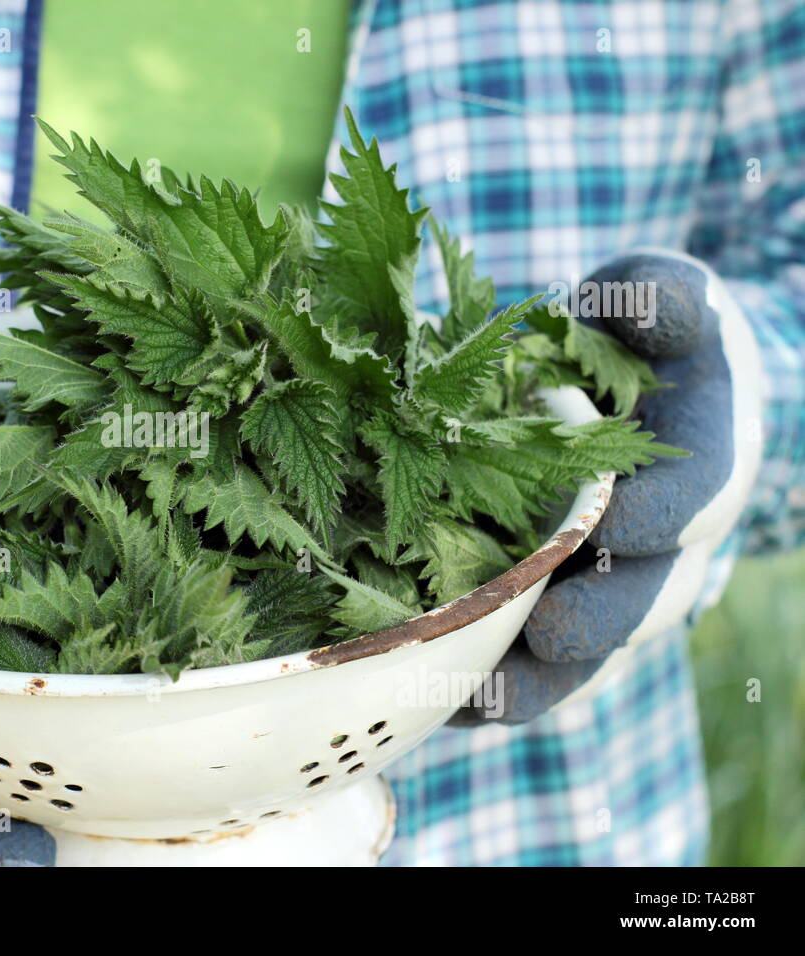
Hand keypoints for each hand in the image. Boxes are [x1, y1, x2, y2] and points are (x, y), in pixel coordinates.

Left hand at [455, 251, 762, 723]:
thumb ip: (662, 300)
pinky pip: (536, 662)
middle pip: (650, 597)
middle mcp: (670, 544)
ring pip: (592, 652)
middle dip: (604, 617)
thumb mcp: (661, 302)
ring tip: (483, 701)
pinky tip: (437, 705)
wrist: (636, 398)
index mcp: (702, 465)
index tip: (624, 525)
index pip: (698, 494)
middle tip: (553, 634)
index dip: (665, 512)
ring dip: (540, 680)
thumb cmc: (643, 342)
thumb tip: (645, 296)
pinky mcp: (564, 610)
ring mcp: (618, 587)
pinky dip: (490, 685)